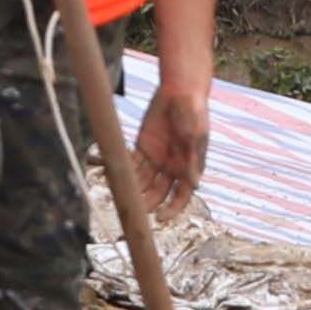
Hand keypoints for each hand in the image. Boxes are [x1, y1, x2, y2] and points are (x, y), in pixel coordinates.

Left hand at [136, 72, 210, 210]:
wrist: (180, 90)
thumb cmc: (194, 112)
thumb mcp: (196, 136)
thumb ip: (193, 160)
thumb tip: (194, 184)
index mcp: (189, 168)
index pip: (181, 197)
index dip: (172, 210)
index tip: (160, 219)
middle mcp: (172, 167)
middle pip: (158, 193)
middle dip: (147, 203)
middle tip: (136, 210)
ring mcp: (156, 158)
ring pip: (143, 182)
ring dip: (134, 191)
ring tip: (123, 197)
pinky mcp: (143, 147)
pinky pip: (132, 164)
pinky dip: (124, 171)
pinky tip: (114, 178)